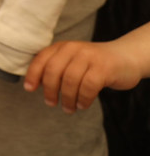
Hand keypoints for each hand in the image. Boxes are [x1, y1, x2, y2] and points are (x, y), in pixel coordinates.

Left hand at [24, 36, 146, 113]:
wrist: (126, 58)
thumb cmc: (94, 65)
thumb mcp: (73, 61)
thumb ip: (56, 69)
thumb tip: (34, 85)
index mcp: (62, 47)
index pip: (41, 59)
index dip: (32, 75)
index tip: (29, 89)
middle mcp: (74, 48)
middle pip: (53, 71)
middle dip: (49, 90)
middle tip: (51, 103)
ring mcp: (89, 57)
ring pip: (70, 80)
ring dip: (67, 98)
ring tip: (69, 108)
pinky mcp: (104, 68)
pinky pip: (88, 86)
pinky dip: (83, 99)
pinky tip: (83, 105)